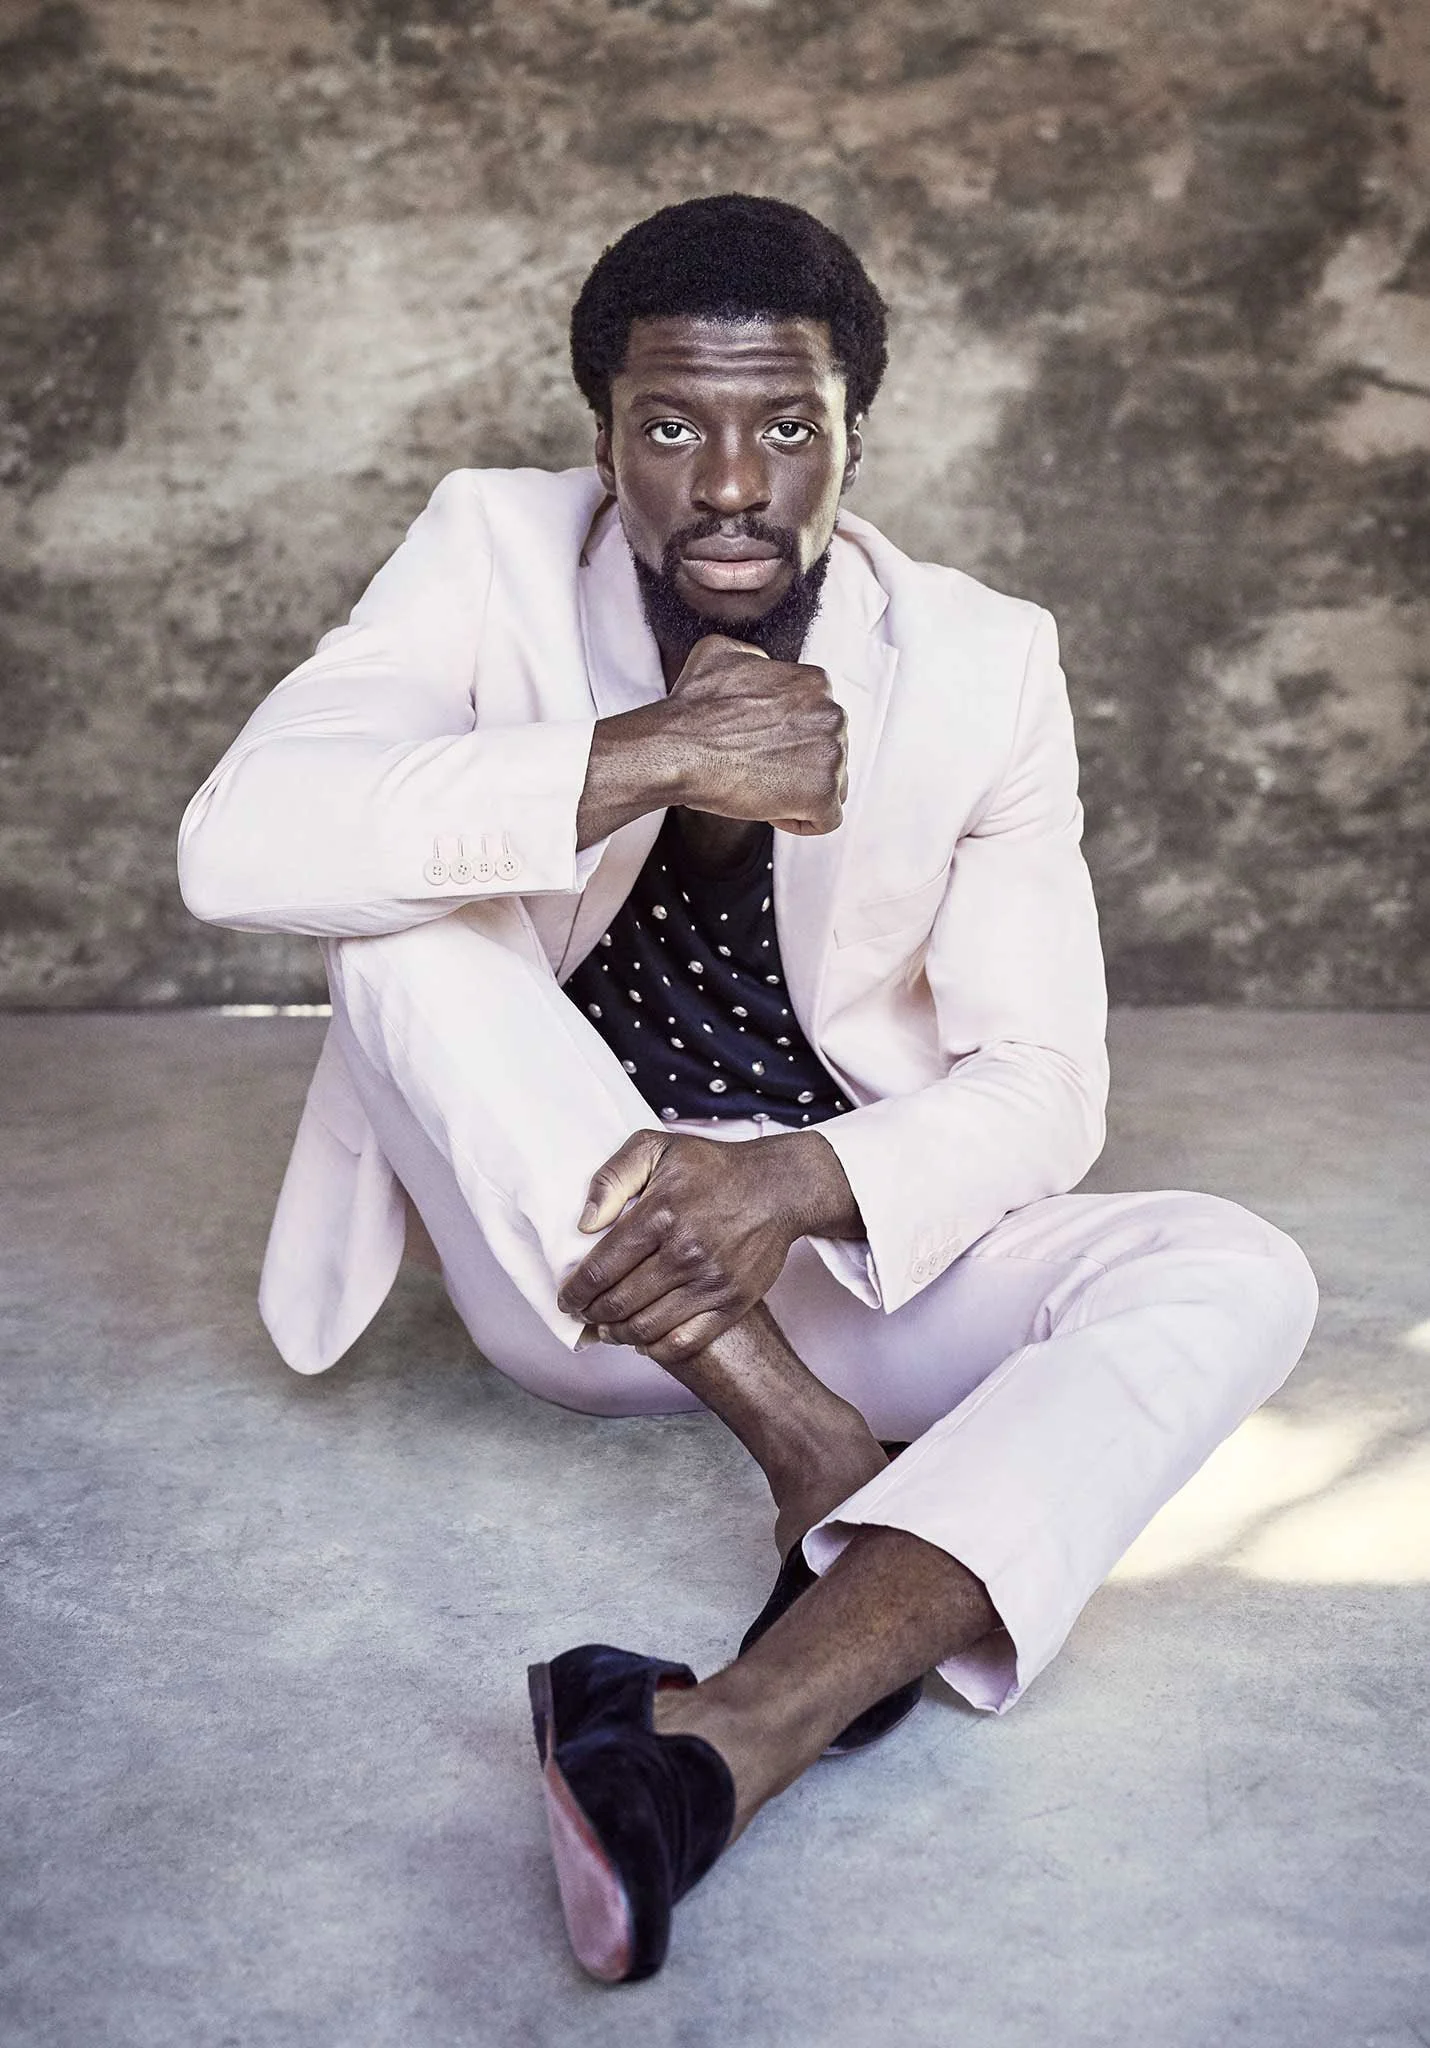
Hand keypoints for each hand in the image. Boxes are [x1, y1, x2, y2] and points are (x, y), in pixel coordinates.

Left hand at [555, 1130, 808, 1365]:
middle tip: (583, 1314)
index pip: (602, 1268)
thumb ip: (612, 1178)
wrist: (779, 1187)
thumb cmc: (713, 1167)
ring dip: (618, 1334)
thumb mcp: (657, 1148)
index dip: (575, 1291)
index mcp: (660, 1214)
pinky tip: (643, 1341)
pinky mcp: (733, 1302)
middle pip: (620, 1302)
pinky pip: (684, 1342)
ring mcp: (711, 1282)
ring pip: (647, 1327)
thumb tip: (585, 1223)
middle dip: (591, 1314)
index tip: (566, 1299)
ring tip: (607, 1329)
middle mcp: (685, 1252)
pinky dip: (656, 1349)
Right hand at [664, 636, 847, 835]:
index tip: (758, 747)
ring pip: (831, 785)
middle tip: (756, 770)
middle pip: (829, 753)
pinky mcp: (823, 794)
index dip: (788, 741)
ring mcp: (832, 755)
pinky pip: (827, 819)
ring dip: (799, 793)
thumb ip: (754, 658)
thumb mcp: (720, 653)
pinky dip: (801, 821)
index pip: (818, 721)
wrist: (676, 749)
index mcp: (815, 684)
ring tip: (760, 789)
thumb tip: (761, 665)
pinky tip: (769, 810)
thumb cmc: (691, 708)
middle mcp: (832, 714)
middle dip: (798, 767)